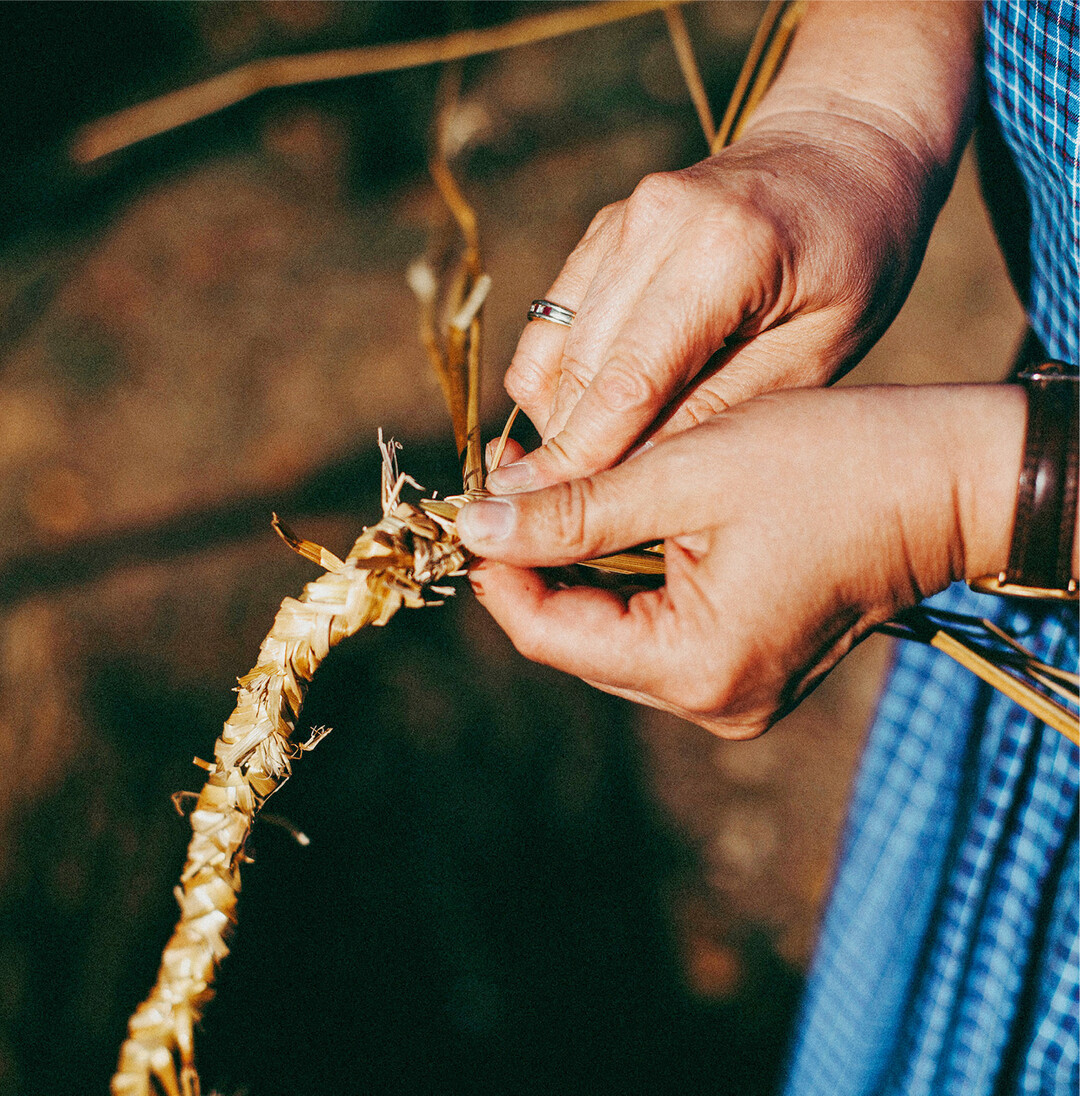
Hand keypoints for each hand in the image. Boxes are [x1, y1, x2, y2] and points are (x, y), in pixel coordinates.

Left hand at [462, 386, 1023, 737]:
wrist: (944, 482)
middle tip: (511, 488)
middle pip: (577, 640)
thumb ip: (573, 511)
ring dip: (576, 570)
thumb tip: (477, 527)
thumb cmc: (828, 464)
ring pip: (611, 635)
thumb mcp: (685, 473)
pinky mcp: (748, 670)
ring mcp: (733, 694)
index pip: (549, 634)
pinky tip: (613, 525)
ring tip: (557, 496)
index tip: (471, 508)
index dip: (497, 573)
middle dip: (534, 568)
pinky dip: (622, 581)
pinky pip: (655, 632)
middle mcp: (712, 703)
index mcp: (695, 666)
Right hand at [491, 2, 981, 494]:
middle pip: (579, 370)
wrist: (843, 150)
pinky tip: (581, 423)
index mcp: (722, 251)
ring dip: (554, 420)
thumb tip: (635, 472)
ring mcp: (620, 219)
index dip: (585, 461)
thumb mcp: (820, 349)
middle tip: (554, 521)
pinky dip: (555, 380)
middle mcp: (653, 223)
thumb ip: (726, 406)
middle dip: (561, 453)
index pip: (628, 381)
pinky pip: (552, 323)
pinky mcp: (603, 229)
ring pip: (553, 350)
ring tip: (574, 480)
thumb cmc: (855, 259)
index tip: (552, 521)